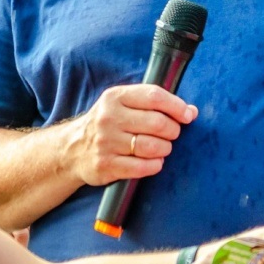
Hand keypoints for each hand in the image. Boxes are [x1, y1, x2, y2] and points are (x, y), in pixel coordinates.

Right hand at [62, 84, 196, 186]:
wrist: (72, 149)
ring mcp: (106, 142)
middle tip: (172, 134)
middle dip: (173, 131)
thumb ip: (154, 103)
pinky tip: (154, 162)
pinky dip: (155, 165)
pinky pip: (142, 168)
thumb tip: (191, 111)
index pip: (154, 96)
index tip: (188, 115)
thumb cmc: (108, 124)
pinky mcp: (106, 165)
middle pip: (157, 123)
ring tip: (162, 148)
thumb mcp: (122, 103)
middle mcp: (109, 118)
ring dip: (165, 149)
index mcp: (115, 97)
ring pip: (152, 147)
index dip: (177, 106)